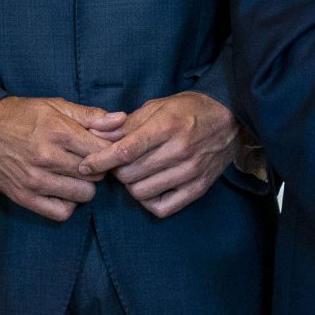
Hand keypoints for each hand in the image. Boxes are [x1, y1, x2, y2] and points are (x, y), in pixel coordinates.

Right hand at [0, 97, 125, 220]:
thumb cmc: (20, 115)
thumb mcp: (54, 105)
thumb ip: (90, 115)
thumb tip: (121, 120)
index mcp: (58, 130)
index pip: (103, 149)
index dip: (108, 149)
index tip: (101, 148)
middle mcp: (47, 157)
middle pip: (96, 173)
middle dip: (97, 167)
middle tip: (86, 161)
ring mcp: (35, 180)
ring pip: (83, 194)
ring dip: (83, 186)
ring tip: (73, 175)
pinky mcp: (24, 197)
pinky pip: (62, 212)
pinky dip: (67, 204)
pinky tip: (62, 190)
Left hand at [76, 92, 237, 217]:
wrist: (229, 118)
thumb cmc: (188, 110)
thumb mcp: (156, 107)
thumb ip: (126, 124)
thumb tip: (96, 135)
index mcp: (166, 127)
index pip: (125, 150)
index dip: (100, 160)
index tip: (85, 165)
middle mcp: (179, 151)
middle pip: (130, 173)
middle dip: (116, 170)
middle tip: (117, 163)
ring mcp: (190, 172)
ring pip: (142, 192)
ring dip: (131, 185)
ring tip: (134, 173)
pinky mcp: (198, 188)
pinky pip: (162, 207)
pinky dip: (148, 201)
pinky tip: (148, 188)